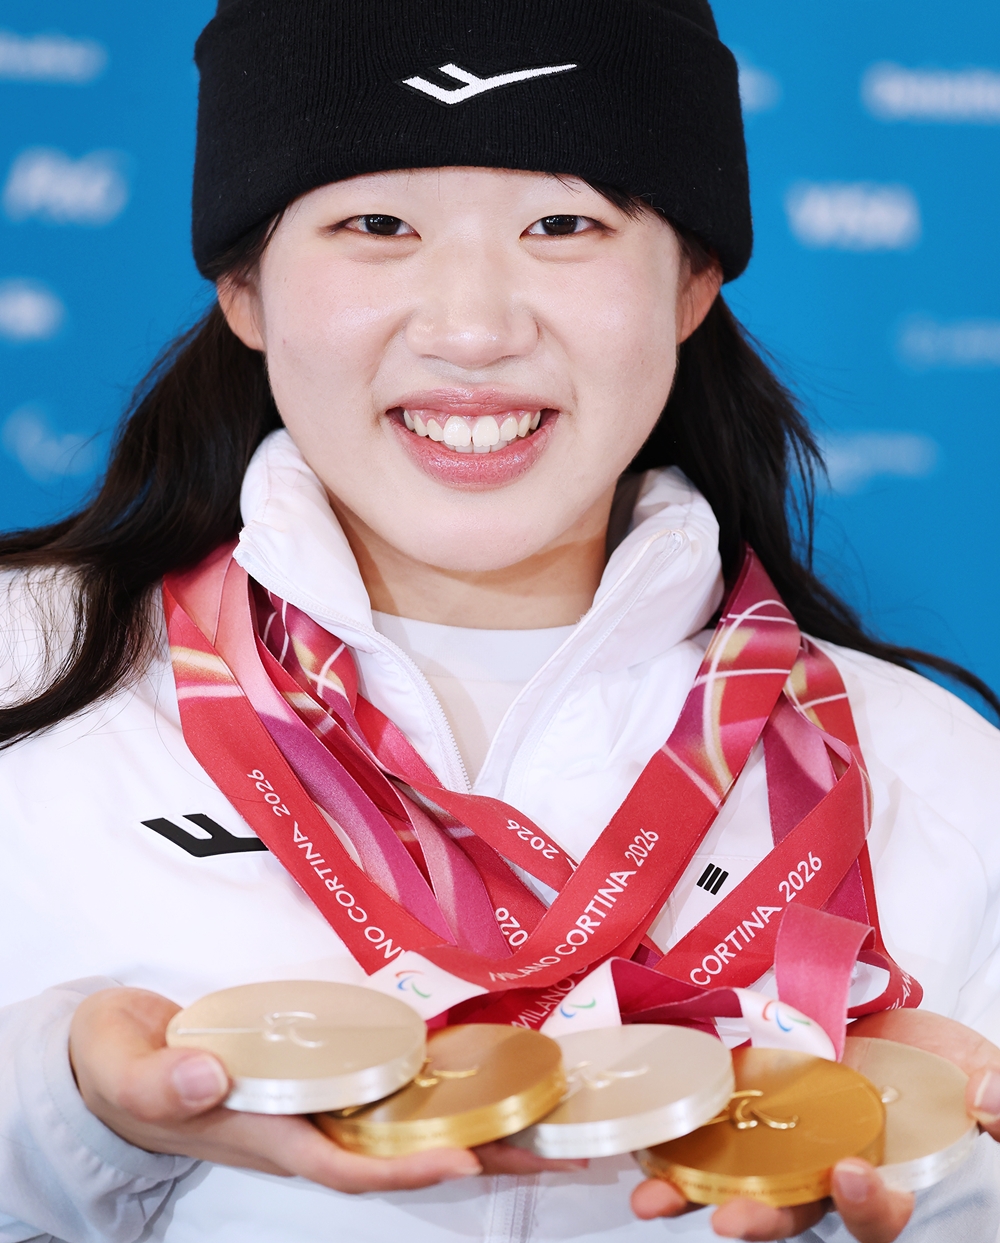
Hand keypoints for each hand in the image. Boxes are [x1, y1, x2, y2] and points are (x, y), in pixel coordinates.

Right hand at [69, 988, 580, 1191]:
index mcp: (265, 1136)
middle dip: (477, 1153)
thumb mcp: (125, 1069)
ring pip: (404, 1121)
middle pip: (399, 1151)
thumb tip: (209, 1077)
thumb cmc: (120, 1068)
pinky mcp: (320, 1072)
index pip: (346, 1164)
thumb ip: (160, 1079)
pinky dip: (437, 1081)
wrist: (115, 1060)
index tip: (465, 1161)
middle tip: (555, 1145)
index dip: (406, 1169)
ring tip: (545, 1109)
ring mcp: (316, 1103)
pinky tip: (481, 1067)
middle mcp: (304, 1127)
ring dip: (473, 1120)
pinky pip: (387, 1083)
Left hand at [630, 1008, 999, 1240]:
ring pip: (737, 1173)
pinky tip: (641, 1139)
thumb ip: (996, 1097)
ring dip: (693, 1189)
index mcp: (887, 1171)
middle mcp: (825, 1164)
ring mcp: (782, 1130)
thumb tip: (991, 1105)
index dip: (869, 1207)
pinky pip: (707, 1119)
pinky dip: (673, 1132)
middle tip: (731, 1220)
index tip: (854, 1177)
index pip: (879, 1211)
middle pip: (795, 1206)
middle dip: (763, 1217)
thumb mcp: (982, 1071)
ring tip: (653, 1198)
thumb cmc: (944, 1061)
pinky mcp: (746, 1088)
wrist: (892, 1014)